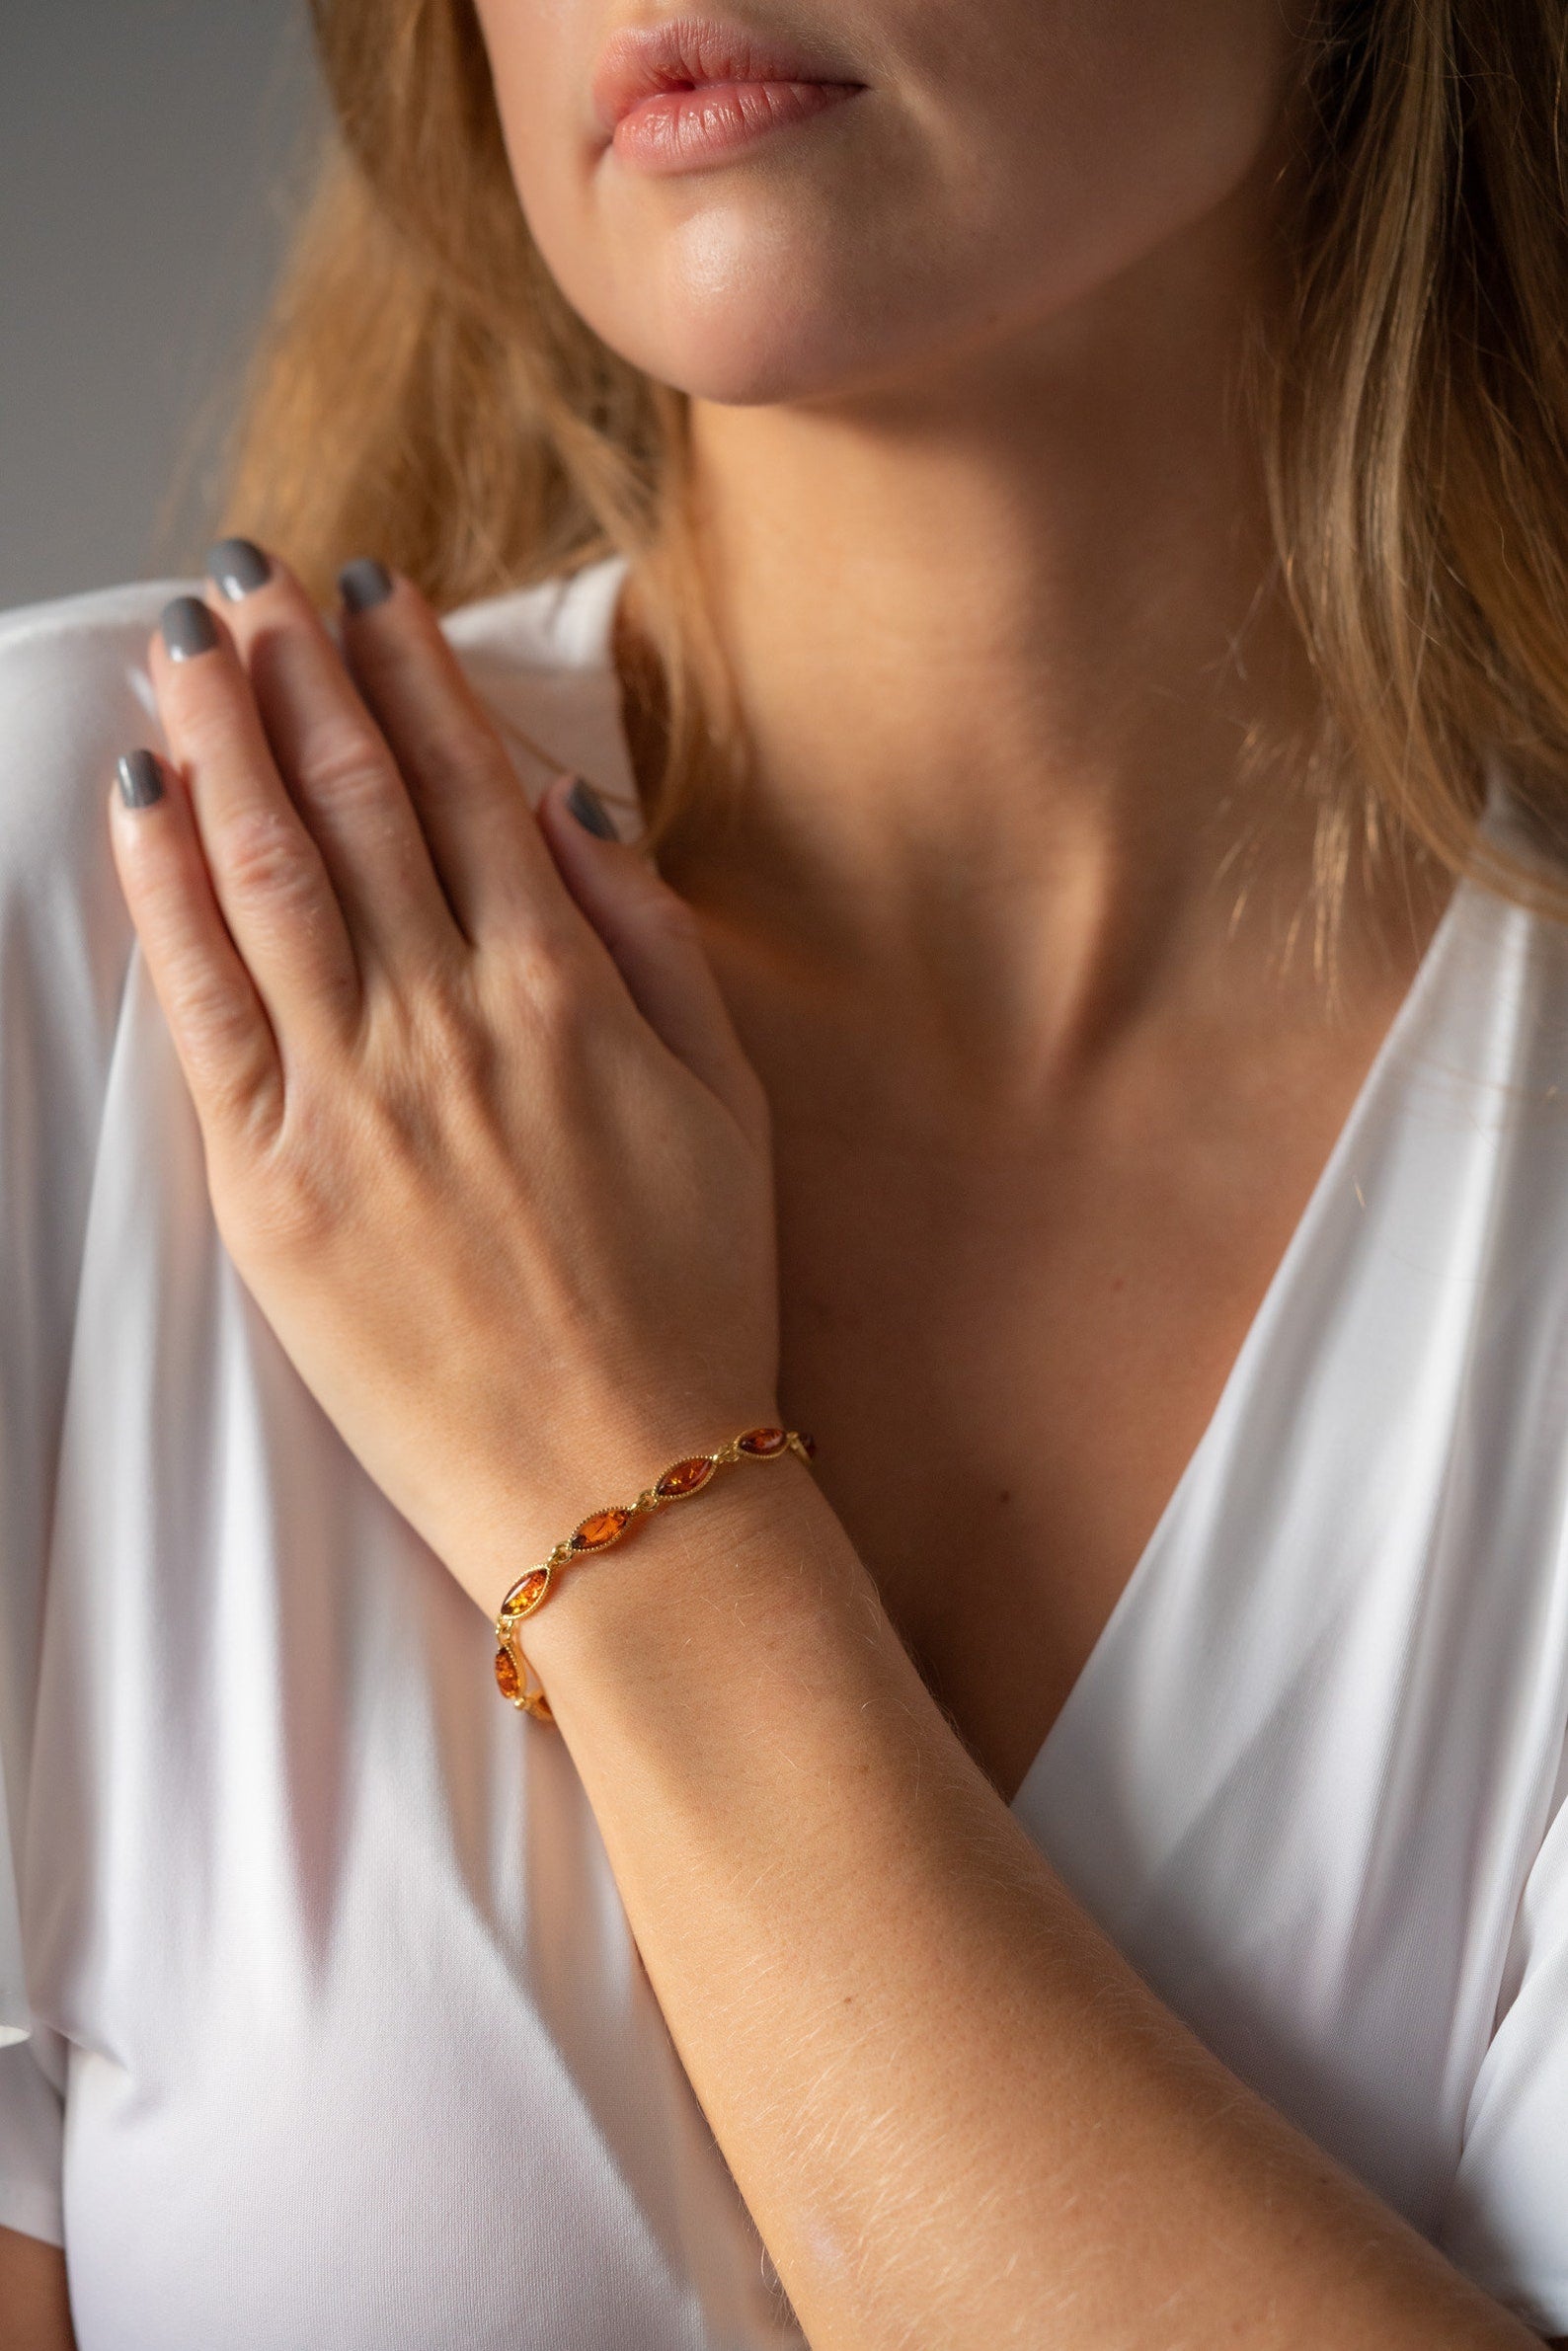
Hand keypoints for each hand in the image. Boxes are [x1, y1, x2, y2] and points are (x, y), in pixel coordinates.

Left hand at [108, 550, 780, 1616]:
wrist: (629, 1486)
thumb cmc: (695, 1300)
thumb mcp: (726, 1102)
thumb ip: (651, 939)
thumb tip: (572, 803)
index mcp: (564, 993)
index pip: (466, 791)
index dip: (408, 675)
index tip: (363, 590)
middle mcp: (452, 1020)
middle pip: (356, 804)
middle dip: (294, 673)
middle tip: (246, 578)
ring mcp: (356, 1100)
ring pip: (270, 876)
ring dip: (221, 742)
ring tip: (184, 643)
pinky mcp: (275, 1186)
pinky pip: (207, 1008)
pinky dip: (170, 893)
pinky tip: (144, 803)